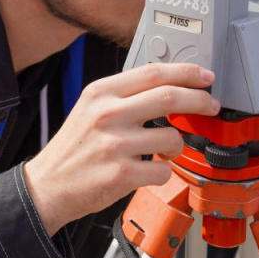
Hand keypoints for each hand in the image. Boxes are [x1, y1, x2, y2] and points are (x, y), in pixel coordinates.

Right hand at [23, 63, 219, 235]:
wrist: (48, 185)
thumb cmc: (73, 149)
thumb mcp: (90, 108)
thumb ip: (124, 96)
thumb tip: (168, 88)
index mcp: (101, 92)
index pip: (153, 72)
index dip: (186, 72)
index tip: (205, 77)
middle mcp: (108, 114)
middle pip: (170, 96)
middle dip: (200, 100)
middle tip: (211, 105)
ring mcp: (115, 144)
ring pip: (173, 137)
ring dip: (177, 145)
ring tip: (164, 150)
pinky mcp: (122, 173)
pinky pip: (163, 170)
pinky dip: (162, 172)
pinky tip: (148, 170)